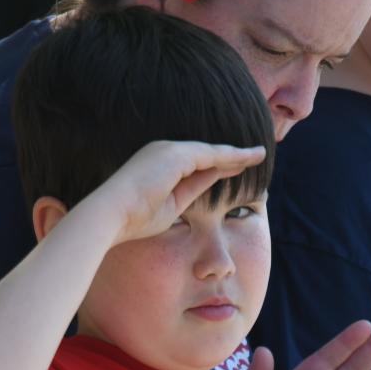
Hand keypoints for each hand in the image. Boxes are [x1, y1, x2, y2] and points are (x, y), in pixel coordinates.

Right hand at [94, 140, 266, 244]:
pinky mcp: (174, 154)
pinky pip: (209, 155)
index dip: (221, 167)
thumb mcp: (172, 207)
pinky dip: (229, 156)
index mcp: (161, 164)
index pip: (198, 164)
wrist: (111, 215)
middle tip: (256, 155)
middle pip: (207, 154)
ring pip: (211, 151)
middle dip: (233, 155)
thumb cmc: (134, 219)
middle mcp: (164, 151)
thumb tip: (211, 187)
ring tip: (259, 155)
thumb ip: (191, 192)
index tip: (239, 170)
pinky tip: (247, 158)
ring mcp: (168, 150)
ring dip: (237, 154)